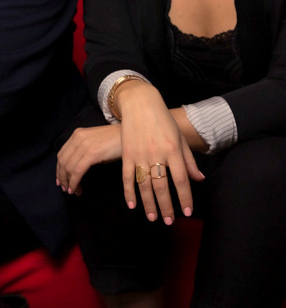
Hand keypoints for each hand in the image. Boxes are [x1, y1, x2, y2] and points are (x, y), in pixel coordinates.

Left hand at [56, 124, 121, 194]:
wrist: (130, 136)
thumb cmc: (115, 142)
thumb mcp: (94, 143)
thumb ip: (83, 151)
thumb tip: (75, 169)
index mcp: (77, 134)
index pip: (62, 154)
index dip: (59, 170)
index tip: (61, 181)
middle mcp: (78, 137)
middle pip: (62, 161)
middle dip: (62, 178)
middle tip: (66, 189)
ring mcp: (84, 144)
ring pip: (69, 167)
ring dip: (69, 182)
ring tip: (73, 191)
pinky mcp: (92, 153)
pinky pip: (78, 171)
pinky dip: (74, 182)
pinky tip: (77, 189)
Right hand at [115, 81, 204, 224]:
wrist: (140, 103)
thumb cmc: (163, 120)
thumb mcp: (179, 137)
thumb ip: (188, 160)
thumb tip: (199, 180)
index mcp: (173, 150)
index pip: (181, 180)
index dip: (185, 198)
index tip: (187, 212)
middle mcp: (156, 153)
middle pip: (162, 186)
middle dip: (166, 206)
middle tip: (169, 222)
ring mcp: (140, 154)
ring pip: (144, 185)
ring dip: (148, 204)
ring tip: (152, 217)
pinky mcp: (127, 153)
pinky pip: (127, 176)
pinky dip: (129, 192)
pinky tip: (132, 204)